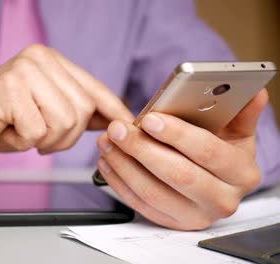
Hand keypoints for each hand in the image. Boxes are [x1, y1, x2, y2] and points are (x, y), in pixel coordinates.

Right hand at [0, 44, 132, 154]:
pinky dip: (25, 142)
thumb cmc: (2, 120)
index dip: (113, 109)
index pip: (93, 87)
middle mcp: (40, 59)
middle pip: (82, 109)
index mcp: (51, 61)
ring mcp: (24, 71)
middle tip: (41, 139)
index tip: (126, 124)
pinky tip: (9, 131)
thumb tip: (112, 119)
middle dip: (66, 137)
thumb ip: (76, 111)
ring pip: (64, 121)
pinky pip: (37, 131)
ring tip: (25, 133)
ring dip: (46, 141)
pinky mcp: (9, 89)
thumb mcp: (45, 113)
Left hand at [97, 89, 268, 229]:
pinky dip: (119, 182)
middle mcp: (222, 199)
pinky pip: (140, 204)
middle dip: (142, 149)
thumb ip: (240, 112)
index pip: (208, 151)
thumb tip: (253, 91)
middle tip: (118, 128)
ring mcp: (196, 215)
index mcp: (241, 172)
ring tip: (108, 141)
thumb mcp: (236, 132)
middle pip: (177, 174)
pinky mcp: (172, 222)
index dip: (177, 134)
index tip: (149, 119)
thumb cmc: (222, 151)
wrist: (216, 184)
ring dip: (124, 164)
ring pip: (153, 192)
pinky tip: (108, 161)